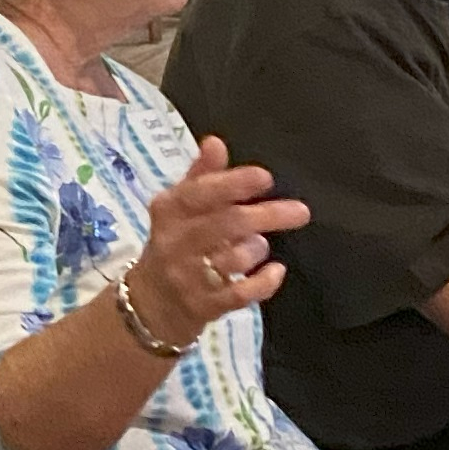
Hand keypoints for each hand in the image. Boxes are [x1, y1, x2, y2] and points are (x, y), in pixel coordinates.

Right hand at [125, 136, 310, 346]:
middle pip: (225, 224)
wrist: (148, 306)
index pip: (199, 193)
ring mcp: (186, 277)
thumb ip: (201, 177)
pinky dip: (263, 283)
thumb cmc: (173, 246)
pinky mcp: (200, 307)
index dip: (233, 184)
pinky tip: (277, 272)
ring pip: (233, 259)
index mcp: (168, 211)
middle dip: (266, 216)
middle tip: (301, 212)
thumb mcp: (178, 210)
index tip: (265, 178)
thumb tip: (215, 142)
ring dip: (256, 249)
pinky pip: (239, 294)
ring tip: (261, 245)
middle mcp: (173, 242)